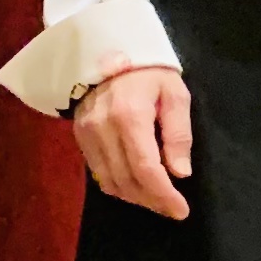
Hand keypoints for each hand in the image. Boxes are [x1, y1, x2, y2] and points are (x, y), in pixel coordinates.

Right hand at [69, 65, 194, 219]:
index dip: (163, 195)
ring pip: (110, 182)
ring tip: (158, 200)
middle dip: (152, 200)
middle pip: (127, 180)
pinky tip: (137, 187)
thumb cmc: (149, 71)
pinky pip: (97, 173)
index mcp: (130, 117)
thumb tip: (180, 172)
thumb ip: (178, 134)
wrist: (106, 51)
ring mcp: (87, 135)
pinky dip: (119, 186)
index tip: (181, 210)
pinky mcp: (80, 138)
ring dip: (135, 197)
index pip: (146, 168)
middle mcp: (103, 130)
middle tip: (173, 208)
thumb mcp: (175, 94)